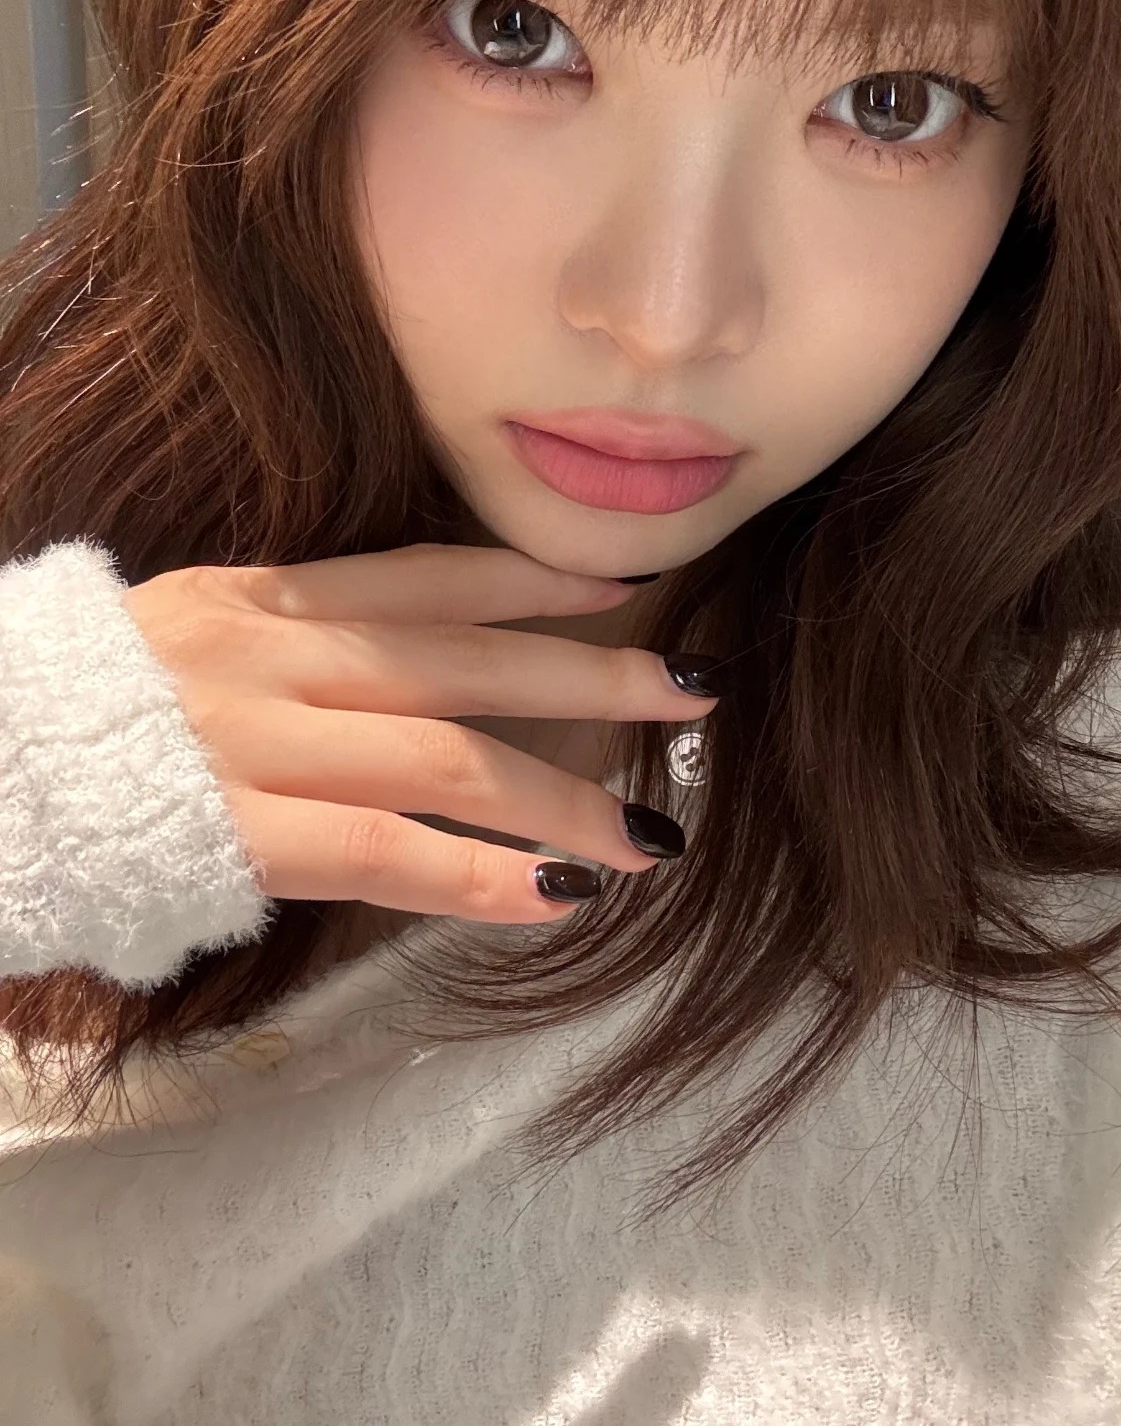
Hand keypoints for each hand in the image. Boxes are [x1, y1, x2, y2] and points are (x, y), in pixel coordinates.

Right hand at [121, 542, 717, 922]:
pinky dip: (480, 877)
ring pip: (449, 759)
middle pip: (469, 661)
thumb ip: (284, 643)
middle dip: (592, 674)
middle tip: (694, 688)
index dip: (532, 575)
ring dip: (564, 799)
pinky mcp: (237, 834)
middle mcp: (272, 654)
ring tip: (651, 836)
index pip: (424, 574)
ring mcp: (256, 742)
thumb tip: (399, 671)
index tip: (619, 579)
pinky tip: (553, 901)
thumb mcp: (180, 639)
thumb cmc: (69, 718)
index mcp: (259, 597)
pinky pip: (385, 853)